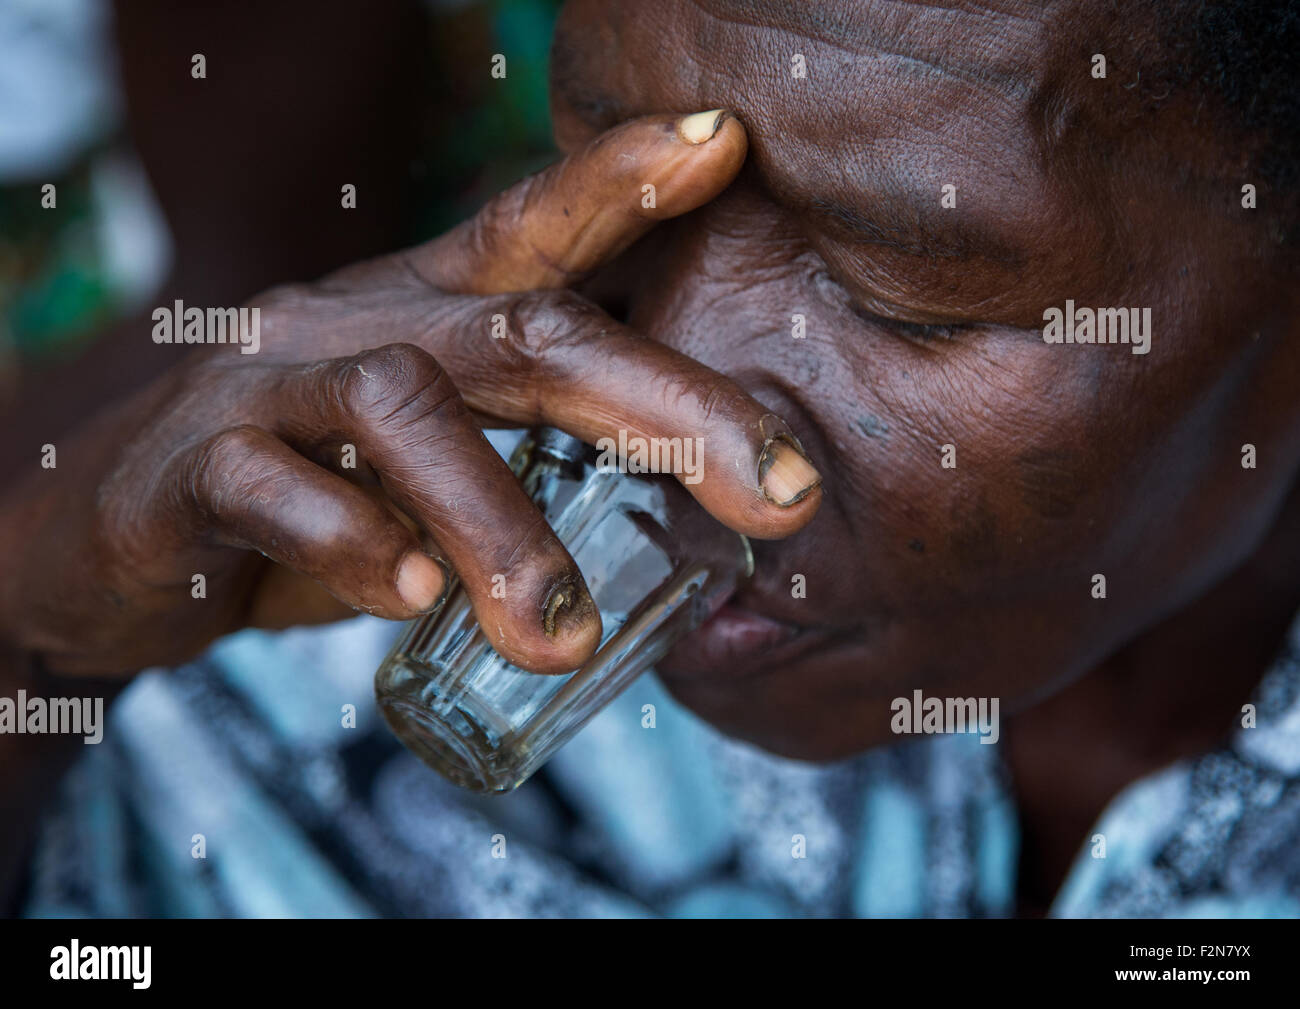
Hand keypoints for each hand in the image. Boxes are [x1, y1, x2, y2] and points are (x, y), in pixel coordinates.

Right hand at [2, 110, 821, 677]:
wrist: (115, 536)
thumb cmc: (310, 490)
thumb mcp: (427, 461)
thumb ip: (526, 466)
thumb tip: (681, 521)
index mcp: (427, 318)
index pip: (535, 229)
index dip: (625, 177)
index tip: (726, 141)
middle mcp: (358, 327)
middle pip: (525, 331)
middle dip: (664, 404)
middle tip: (782, 499)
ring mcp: (268, 392)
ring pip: (402, 410)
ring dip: (501, 525)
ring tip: (561, 632)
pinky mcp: (188, 474)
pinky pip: (273, 494)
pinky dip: (353, 546)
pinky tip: (412, 600)